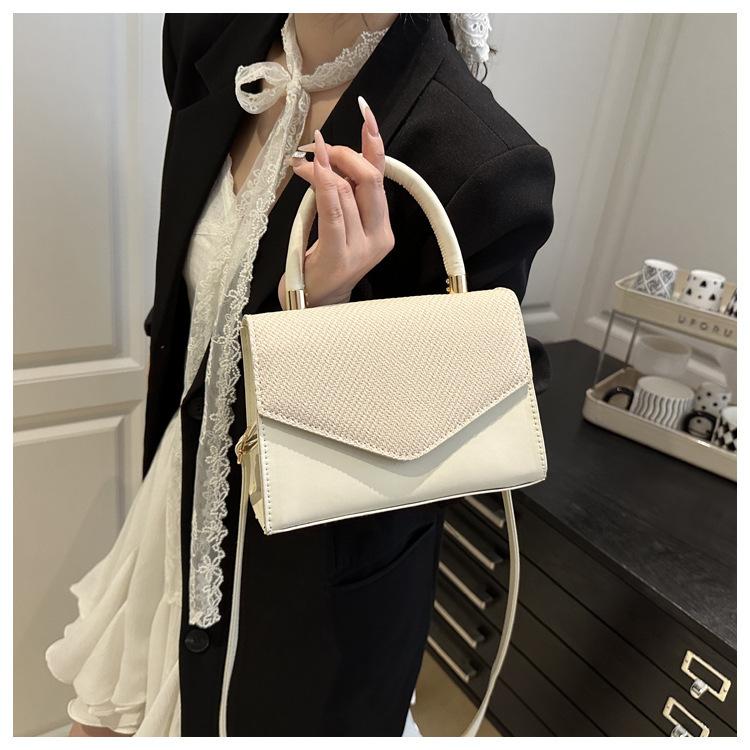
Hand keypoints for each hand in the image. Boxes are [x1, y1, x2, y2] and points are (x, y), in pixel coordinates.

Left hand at [277, 98, 393, 308]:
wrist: (313, 304)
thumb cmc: (323, 262)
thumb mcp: (340, 225)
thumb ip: (344, 195)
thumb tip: (330, 155)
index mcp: (384, 229)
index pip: (382, 177)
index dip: (374, 142)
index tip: (364, 112)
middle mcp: (380, 238)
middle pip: (370, 179)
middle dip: (343, 153)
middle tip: (318, 146)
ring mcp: (362, 248)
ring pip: (346, 190)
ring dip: (321, 167)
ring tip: (302, 162)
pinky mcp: (342, 255)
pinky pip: (334, 211)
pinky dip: (322, 184)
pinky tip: (310, 168)